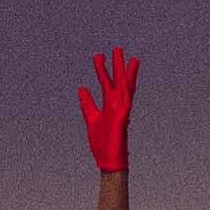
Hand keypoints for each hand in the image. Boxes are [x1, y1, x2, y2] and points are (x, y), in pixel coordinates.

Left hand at [76, 48, 140, 174]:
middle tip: (117, 48)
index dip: (102, 68)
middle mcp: (117, 105)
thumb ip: (87, 103)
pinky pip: (126, 103)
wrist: (108, 161)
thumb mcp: (90, 118)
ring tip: (128, 58)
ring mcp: (121, 111)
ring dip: (126, 74)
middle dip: (117, 65)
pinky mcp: (122, 120)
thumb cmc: (102, 141)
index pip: (106, 82)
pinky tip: (128, 81)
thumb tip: (82, 87)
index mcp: (109, 104)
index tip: (99, 54)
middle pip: (118, 81)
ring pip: (125, 88)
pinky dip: (127, 92)